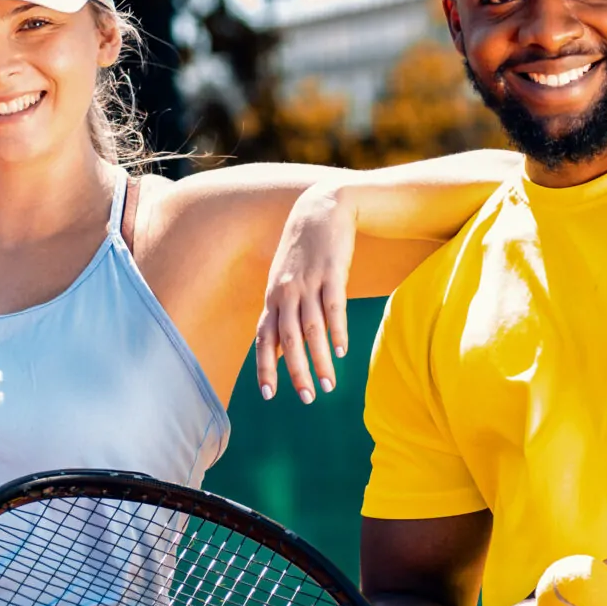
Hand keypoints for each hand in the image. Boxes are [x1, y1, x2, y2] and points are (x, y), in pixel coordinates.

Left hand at [254, 184, 354, 402]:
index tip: (269, 395)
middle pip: (288, 340)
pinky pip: (334, 308)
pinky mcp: (332, 273)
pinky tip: (342, 351)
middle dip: (296, 372)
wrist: (322, 207)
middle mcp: (286, 292)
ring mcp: (309, 283)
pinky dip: (337, 332)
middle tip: (307, 398)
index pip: (264, 338)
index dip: (265, 366)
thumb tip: (279, 347)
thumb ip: (281, 310)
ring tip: (329, 386)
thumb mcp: (285, 278)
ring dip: (319, 360)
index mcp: (273, 296)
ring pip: (311, 330)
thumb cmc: (303, 248)